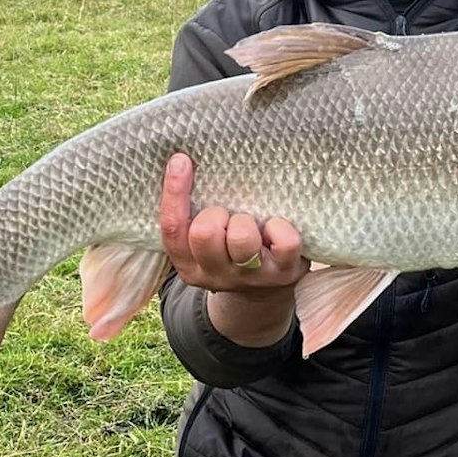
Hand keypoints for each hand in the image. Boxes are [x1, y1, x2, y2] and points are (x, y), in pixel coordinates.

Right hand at [159, 153, 308, 345]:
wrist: (263, 296)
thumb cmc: (228, 249)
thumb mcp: (204, 241)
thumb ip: (193, 212)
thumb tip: (183, 161)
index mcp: (189, 265)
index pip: (173, 229)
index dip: (174, 192)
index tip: (181, 160)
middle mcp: (216, 275)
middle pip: (204, 234)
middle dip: (215, 215)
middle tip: (226, 216)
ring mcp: (251, 276)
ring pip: (242, 238)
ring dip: (245, 221)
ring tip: (251, 224)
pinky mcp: (284, 272)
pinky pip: (285, 242)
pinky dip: (281, 227)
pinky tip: (275, 227)